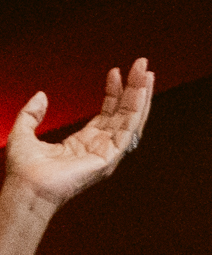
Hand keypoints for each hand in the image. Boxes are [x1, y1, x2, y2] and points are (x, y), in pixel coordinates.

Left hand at [5, 61, 151, 209]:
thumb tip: (41, 95)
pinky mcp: (110, 157)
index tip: (115, 72)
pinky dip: (136, 110)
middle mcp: (100, 148)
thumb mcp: (22, 132)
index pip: (106, 114)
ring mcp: (107, 153)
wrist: (26, 189)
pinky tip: (140, 93)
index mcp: (83, 144)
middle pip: (123, 113)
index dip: (112, 93)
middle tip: (141, 65)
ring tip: (146, 72)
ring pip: (130, 119)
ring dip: (140, 95)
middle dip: (133, 89)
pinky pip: (128, 129)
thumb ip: (31, 114)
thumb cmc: (24, 171)